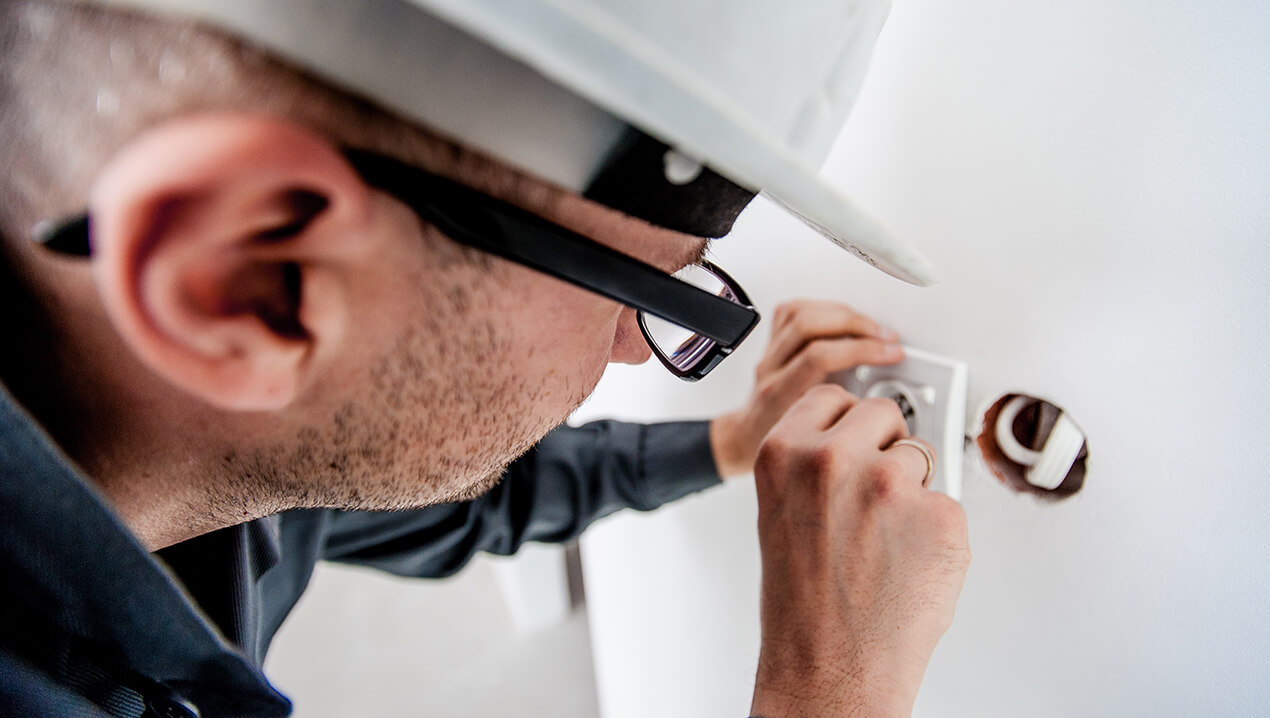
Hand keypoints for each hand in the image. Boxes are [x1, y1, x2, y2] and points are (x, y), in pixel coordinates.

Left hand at [711, 300, 903, 477]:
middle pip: (809, 326)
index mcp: (780, 394)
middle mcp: (770, 369)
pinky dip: (823, 308)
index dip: (861, 349)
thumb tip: (886, 405)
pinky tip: (842, 317)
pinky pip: (793, 310)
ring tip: (871, 327)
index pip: (819, 356)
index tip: (891, 354)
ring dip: (843, 314)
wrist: (749, 437)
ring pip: (801, 313)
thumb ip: (845, 421)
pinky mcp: (771, 341)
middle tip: (886, 338)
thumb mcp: (818, 442)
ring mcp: (768, 353)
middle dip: (856, 325)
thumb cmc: (781, 443)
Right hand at [749, 385, 970, 716]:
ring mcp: (890, 484)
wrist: (830, 668)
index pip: (832, 397)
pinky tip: (908, 563)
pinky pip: (948, 502)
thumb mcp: (781, 512)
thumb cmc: (803, 602)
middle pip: (882, 413)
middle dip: (884, 446)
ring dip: (912, 488)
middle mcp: (833, 458)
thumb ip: (812, 464)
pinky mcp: (940, 514)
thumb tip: (862, 440)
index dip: (847, 423)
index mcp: (784, 452)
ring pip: (921, 455)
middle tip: (873, 497)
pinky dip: (937, 531)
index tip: (853, 439)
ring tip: (885, 540)